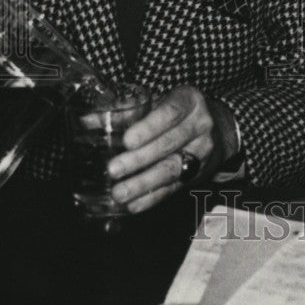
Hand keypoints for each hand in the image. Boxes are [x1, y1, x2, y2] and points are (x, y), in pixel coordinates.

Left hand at [106, 85, 237, 213]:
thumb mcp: (159, 101)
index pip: (171, 112)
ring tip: (119, 193)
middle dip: (139, 159)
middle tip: (113, 169)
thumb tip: (88, 120)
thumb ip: (125, 111)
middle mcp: (200, 125)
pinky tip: (133, 204)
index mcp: (190, 100)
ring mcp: (202, 152)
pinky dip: (152, 198)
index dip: (149, 127)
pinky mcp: (198, 174)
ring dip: (143, 183)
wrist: (217, 128)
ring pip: (172, 169)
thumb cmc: (177, 111)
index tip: (127, 140)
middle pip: (169, 144)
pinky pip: (174, 188)